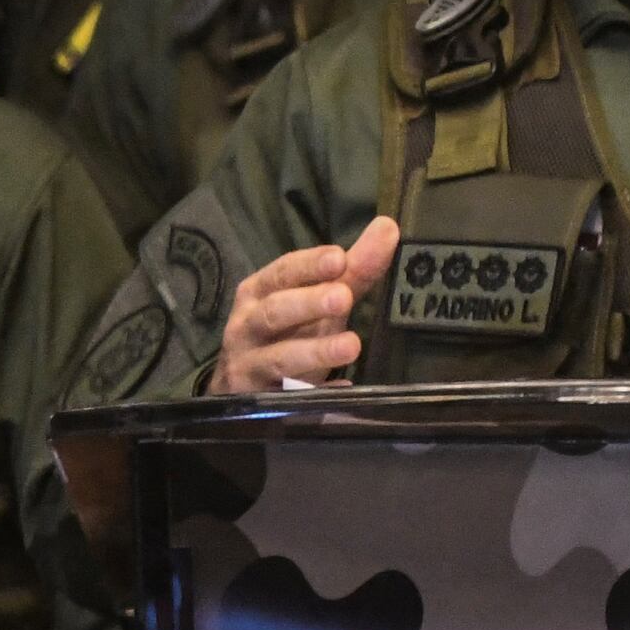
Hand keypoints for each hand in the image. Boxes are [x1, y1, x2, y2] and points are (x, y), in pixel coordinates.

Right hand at [217, 218, 398, 393]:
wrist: (241, 384)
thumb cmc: (287, 331)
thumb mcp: (317, 299)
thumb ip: (352, 269)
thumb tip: (388, 227)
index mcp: (258, 292)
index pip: (281, 273)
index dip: (308, 265)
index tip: (339, 258)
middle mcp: (246, 326)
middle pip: (273, 312)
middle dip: (307, 303)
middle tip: (343, 298)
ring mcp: (248, 366)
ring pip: (278, 358)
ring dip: (315, 352)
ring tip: (351, 346)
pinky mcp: (259, 403)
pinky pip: (288, 400)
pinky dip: (314, 394)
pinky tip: (343, 389)